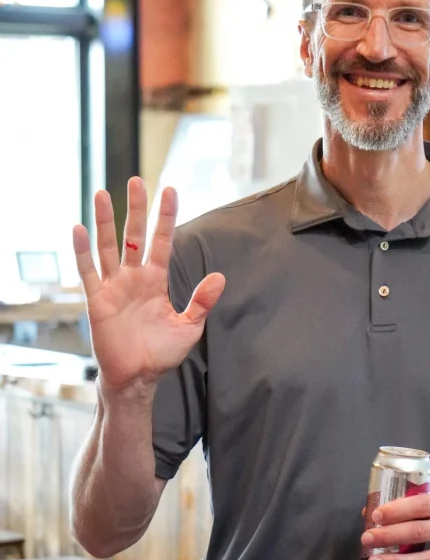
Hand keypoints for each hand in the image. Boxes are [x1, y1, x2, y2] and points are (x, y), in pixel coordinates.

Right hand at [73, 178, 225, 390]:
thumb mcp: (189, 327)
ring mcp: (114, 287)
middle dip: (136, 209)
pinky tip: (80, 229)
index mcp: (156, 281)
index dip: (166, 217)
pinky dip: (83, 252)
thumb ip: (201, 301)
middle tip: (136, 180)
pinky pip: (88, 272)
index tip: (170, 190)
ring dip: (105, 221)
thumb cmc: (161, 354)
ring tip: (103, 193)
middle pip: (134, 236)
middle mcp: (134, 278)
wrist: (137, 378)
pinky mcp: (97, 301)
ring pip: (108, 247)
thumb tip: (219, 276)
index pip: (162, 242)